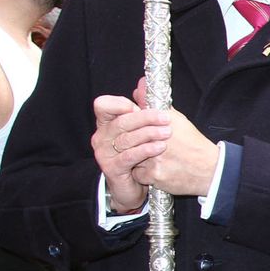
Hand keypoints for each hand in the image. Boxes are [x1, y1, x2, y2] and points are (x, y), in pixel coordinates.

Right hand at [93, 93, 158, 212]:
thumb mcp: (141, 130)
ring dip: (149, 134)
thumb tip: (143, 82)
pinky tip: (159, 147)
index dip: (120, 103)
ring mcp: (104, 153)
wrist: (132, 188)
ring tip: (167, 132)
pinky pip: (129, 156)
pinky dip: (145, 150)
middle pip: (121, 121)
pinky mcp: (111, 168)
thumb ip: (141, 107)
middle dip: (145, 118)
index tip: (139, 104)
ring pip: (126, 138)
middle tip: (166, 118)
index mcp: (107, 124)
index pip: (103, 105)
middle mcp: (101, 136)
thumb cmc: (139, 157)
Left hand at [132, 105, 220, 196]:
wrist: (211, 170)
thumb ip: (155, 104)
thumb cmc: (194, 145)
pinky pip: (138, 174)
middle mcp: (157, 139)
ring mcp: (155, 158)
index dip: (131, 126)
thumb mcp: (178, 120)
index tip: (135, 129)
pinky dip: (145, 173)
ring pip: (132, 158)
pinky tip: (157, 170)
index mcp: (161, 123)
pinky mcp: (155, 175)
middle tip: (142, 146)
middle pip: (130, 140)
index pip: (133, 120)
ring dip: (138, 159)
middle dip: (133, 143)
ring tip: (152, 158)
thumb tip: (140, 87)